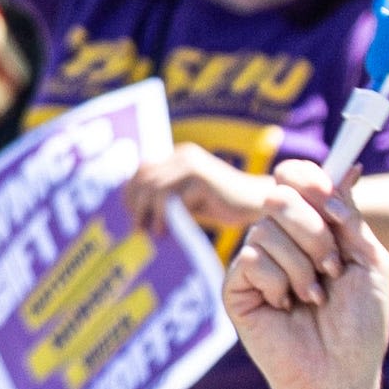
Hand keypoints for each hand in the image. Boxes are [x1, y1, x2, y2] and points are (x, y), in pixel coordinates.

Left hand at [124, 142, 270, 236]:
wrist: (258, 205)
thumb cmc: (221, 206)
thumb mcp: (187, 198)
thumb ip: (166, 197)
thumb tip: (134, 211)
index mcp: (179, 156)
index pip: (143, 170)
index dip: (131, 192)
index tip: (130, 215)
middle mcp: (184, 156)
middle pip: (145, 179)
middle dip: (136, 205)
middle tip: (138, 227)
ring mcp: (194, 167)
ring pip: (156, 190)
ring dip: (151, 214)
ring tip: (156, 232)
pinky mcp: (202, 180)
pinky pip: (175, 201)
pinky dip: (169, 218)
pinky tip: (170, 231)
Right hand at [224, 161, 388, 388]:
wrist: (341, 371)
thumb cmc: (360, 325)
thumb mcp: (370, 262)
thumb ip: (351, 217)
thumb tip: (346, 170)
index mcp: (312, 228)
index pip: (296, 179)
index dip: (308, 179)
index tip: (329, 199)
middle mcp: (281, 239)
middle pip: (279, 196)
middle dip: (314, 232)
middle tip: (332, 268)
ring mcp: (256, 261)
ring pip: (266, 229)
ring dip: (302, 266)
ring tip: (313, 298)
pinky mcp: (236, 285)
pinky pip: (251, 258)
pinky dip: (278, 282)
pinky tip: (286, 306)